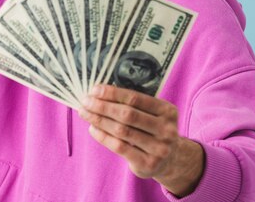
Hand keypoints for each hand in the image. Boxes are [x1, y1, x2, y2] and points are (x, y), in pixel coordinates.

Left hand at [78, 85, 204, 196]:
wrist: (169, 160)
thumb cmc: (152, 130)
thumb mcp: (151, 114)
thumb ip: (131, 104)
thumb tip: (98, 93)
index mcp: (167, 110)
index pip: (135, 98)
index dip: (112, 93)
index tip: (94, 90)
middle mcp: (166, 129)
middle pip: (127, 114)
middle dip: (103, 106)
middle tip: (85, 101)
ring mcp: (159, 148)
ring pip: (122, 131)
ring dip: (99, 120)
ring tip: (85, 113)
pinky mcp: (148, 164)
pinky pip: (120, 147)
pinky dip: (103, 136)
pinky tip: (92, 128)